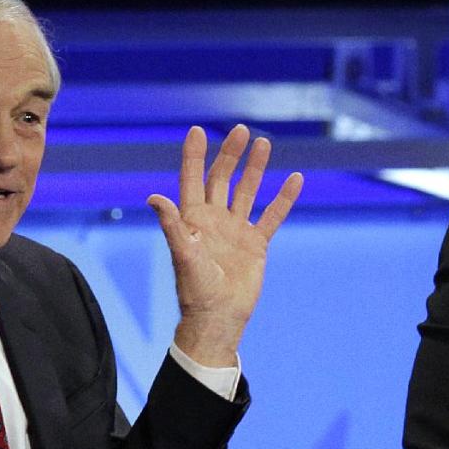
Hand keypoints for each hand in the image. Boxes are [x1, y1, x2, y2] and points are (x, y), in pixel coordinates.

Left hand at [147, 124, 302, 366]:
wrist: (218, 317)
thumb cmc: (196, 290)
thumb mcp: (183, 255)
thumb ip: (172, 225)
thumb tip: (153, 197)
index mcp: (192, 220)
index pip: (193, 180)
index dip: (194, 156)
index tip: (197, 131)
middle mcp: (213, 221)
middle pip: (221, 179)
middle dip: (230, 155)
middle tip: (240, 131)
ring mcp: (235, 231)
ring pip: (247, 192)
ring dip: (255, 168)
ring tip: (264, 143)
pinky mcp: (255, 244)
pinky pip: (272, 216)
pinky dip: (283, 199)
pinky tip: (295, 180)